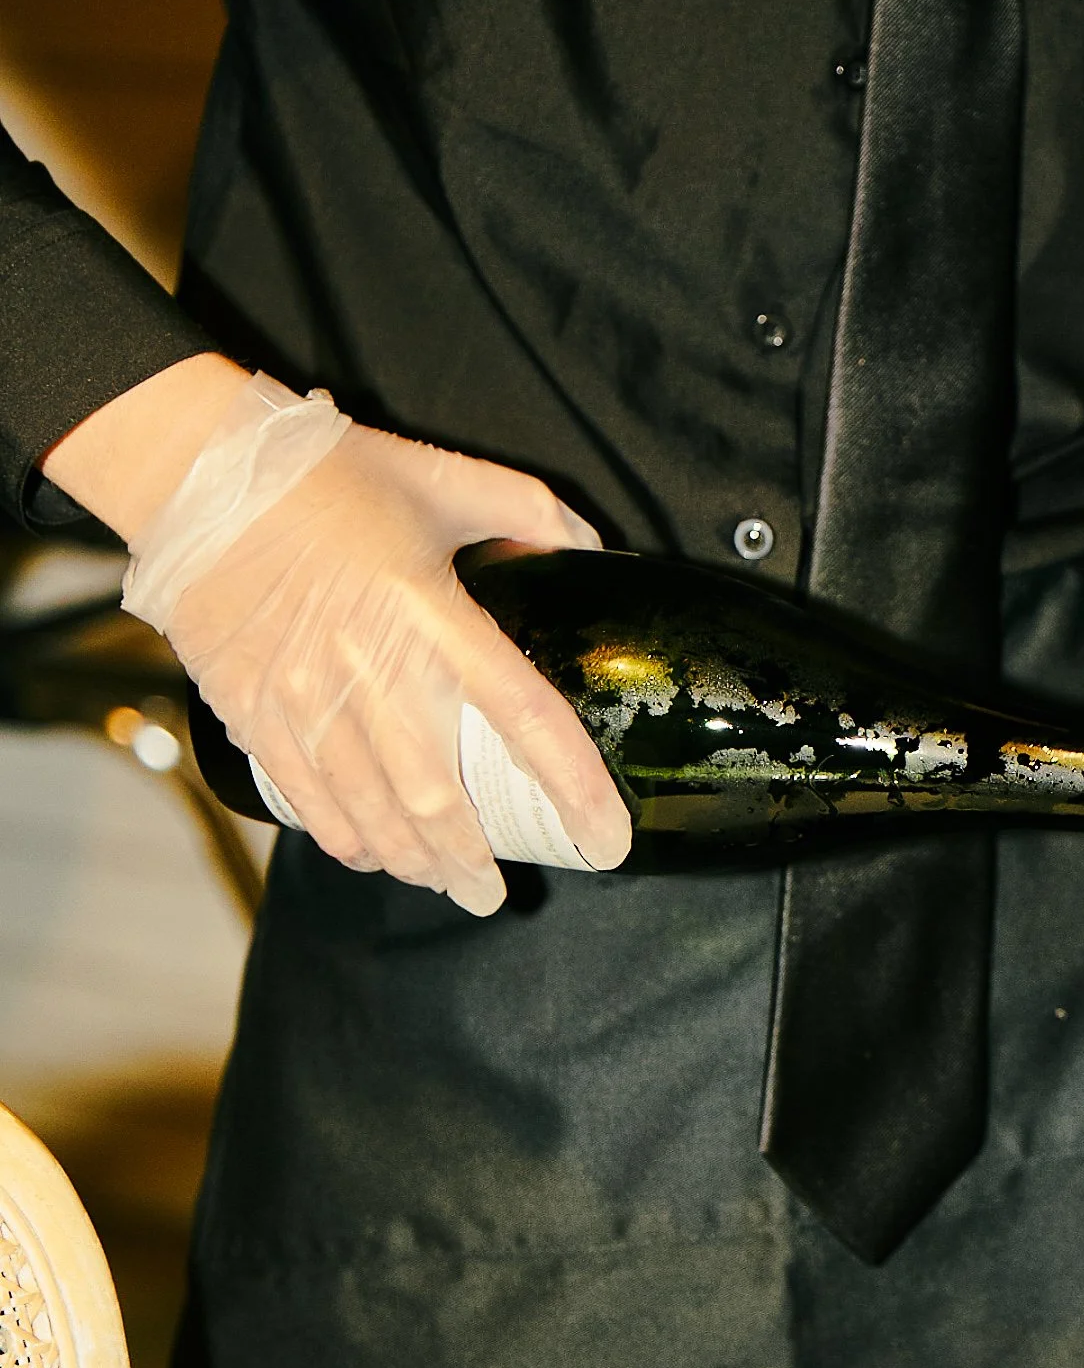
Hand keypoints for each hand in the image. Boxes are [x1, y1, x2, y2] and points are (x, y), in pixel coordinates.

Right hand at [45, 359, 630, 914]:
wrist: (196, 475)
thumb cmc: (322, 475)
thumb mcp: (438, 476)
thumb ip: (526, 509)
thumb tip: (589, 543)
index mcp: (432, 616)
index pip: (527, 720)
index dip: (575, 789)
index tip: (603, 838)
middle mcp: (373, 672)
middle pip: (439, 799)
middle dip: (473, 861)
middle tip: (495, 892)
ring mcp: (308, 701)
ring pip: (373, 815)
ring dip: (414, 862)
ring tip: (443, 883)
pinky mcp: (255, 713)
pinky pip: (307, 800)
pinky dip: (345, 838)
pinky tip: (370, 853)